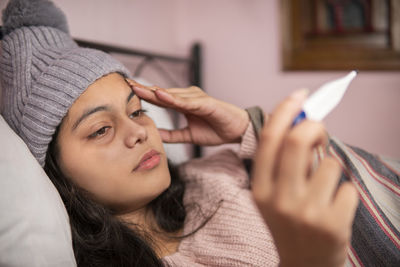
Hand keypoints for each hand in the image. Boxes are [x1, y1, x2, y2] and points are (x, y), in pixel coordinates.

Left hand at [126, 79, 248, 145]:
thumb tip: (157, 136)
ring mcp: (196, 98)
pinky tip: (161, 95)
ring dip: (154, 92)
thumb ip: (173, 135)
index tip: (128, 92)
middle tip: (126, 84)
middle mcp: (188, 97)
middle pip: (163, 93)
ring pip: (172, 95)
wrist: (236, 131)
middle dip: (144, 89)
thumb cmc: (216, 130)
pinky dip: (173, 98)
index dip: (145, 95)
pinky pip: (186, 101)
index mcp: (184, 104)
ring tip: (138, 88)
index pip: (161, 99)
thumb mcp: (189, 136)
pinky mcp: (205, 103)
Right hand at [251, 90, 358, 266]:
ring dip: (330, 169)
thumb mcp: (273, 195)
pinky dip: (344, 192)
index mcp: (260, 189)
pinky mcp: (333, 224)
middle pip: (299, 140)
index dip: (285, 111)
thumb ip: (282, 162)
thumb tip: (304, 122)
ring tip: (324, 189)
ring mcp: (306, 213)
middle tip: (320, 131)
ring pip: (329, 163)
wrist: (303, 265)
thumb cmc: (289, 223)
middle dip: (315, 126)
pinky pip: (348, 186)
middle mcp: (279, 200)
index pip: (270, 139)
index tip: (300, 95)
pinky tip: (334, 208)